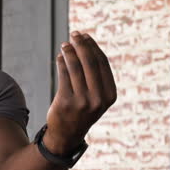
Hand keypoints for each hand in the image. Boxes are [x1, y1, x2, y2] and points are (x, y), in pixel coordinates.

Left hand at [44, 31, 116, 154]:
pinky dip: (61, 63)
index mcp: (109, 95)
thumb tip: (85, 44)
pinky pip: (63, 76)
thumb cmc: (82, 110)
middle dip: (81, 45)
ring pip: (75, 67)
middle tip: (74, 34)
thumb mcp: (96, 96)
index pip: (102, 63)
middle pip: (89, 63)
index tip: (85, 36)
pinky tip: (60, 57)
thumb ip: (95, 75)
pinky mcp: (65, 102)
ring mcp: (81, 101)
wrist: (67, 135)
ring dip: (69, 52)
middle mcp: (98, 99)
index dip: (93, 47)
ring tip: (65, 44)